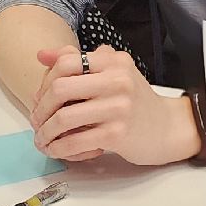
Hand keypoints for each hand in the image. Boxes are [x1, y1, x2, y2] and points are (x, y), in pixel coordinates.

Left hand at [29, 46, 199, 164]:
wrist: (168, 128)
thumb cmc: (134, 102)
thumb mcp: (112, 72)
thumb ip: (80, 61)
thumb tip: (42, 55)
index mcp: (113, 61)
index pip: (66, 62)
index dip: (45, 81)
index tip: (40, 97)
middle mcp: (117, 80)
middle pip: (60, 89)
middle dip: (40, 108)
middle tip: (37, 120)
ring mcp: (119, 107)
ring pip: (63, 118)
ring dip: (45, 132)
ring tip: (43, 139)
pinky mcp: (118, 134)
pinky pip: (76, 141)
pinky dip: (59, 148)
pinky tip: (56, 149)